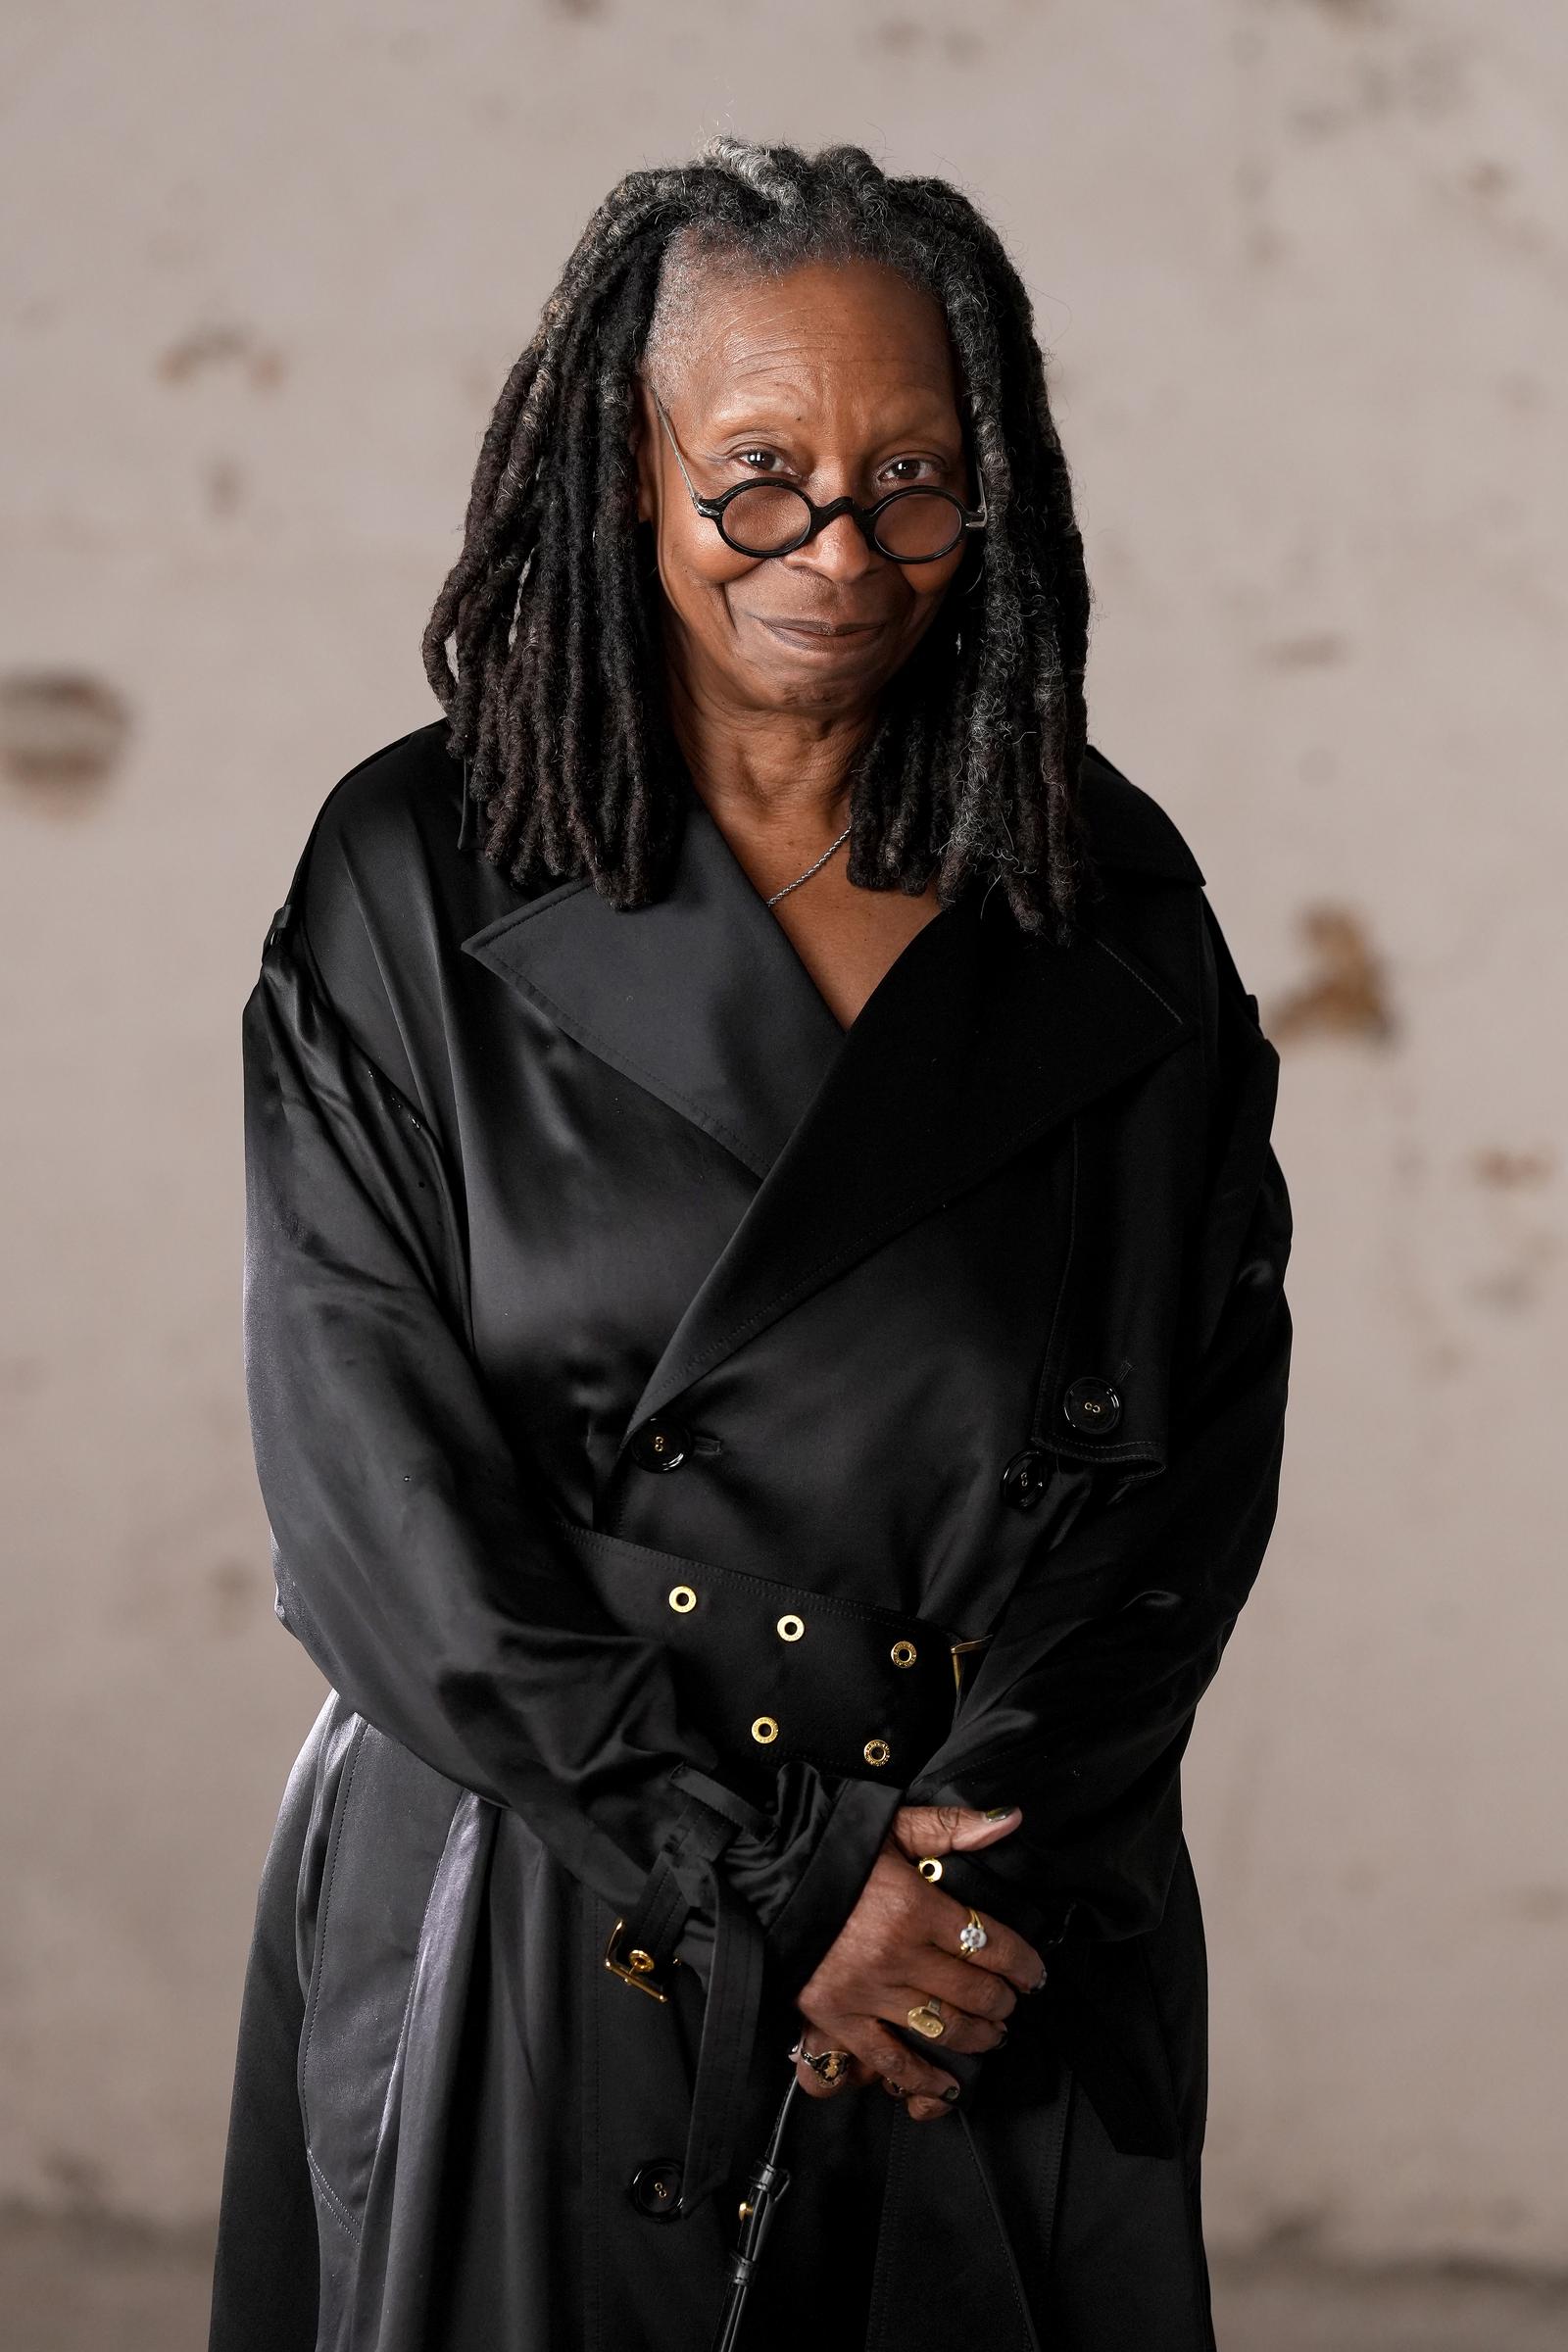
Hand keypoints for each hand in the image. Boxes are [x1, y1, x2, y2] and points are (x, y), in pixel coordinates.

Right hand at [790, 1802, 1045, 2123]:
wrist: (758, 1875)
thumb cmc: (829, 1847)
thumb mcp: (892, 1824)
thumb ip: (952, 1825)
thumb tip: (1010, 1820)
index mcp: (915, 1905)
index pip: (991, 1943)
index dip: (1023, 1964)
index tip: (1033, 1973)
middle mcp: (897, 1954)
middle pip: (974, 1992)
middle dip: (1004, 2003)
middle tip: (1011, 2004)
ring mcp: (867, 1991)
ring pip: (943, 2028)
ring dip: (978, 2037)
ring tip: (992, 2034)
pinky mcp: (836, 2017)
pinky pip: (890, 2061)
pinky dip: (924, 2078)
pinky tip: (949, 2084)